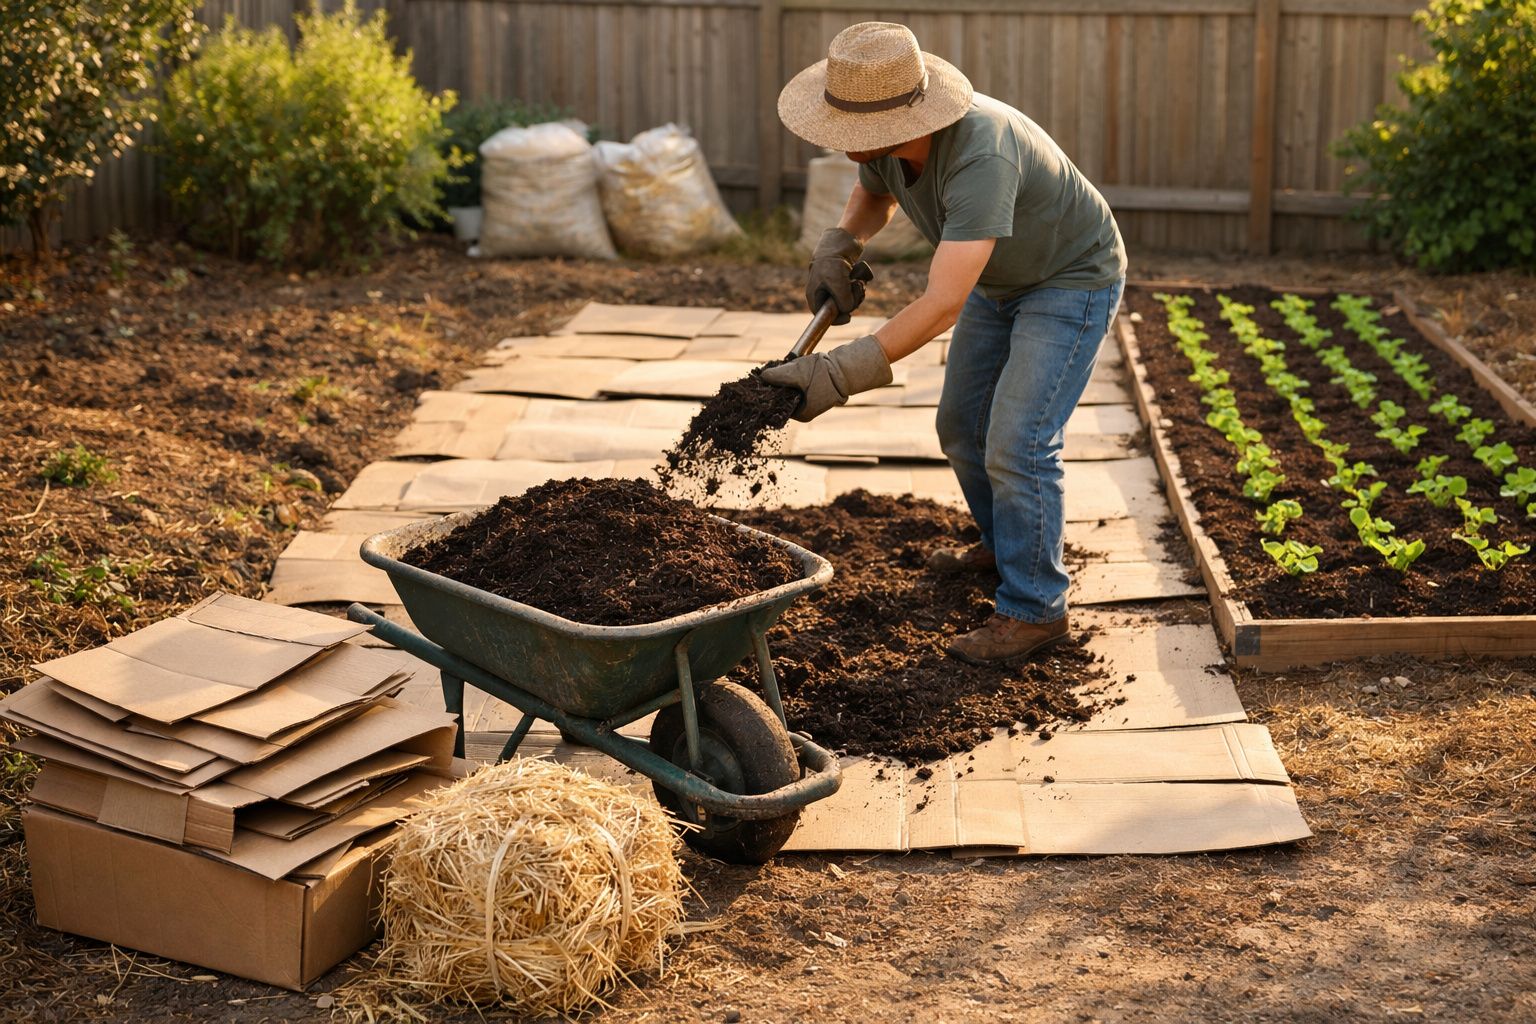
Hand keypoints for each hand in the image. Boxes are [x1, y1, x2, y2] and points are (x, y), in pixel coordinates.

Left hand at [758, 336, 892, 421]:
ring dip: (786, 380)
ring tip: (782, 368)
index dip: (768, 393)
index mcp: (801, 414)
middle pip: (783, 398)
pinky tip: (793, 367)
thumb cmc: (823, 374)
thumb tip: (761, 377)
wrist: (847, 369)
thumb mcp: (796, 373)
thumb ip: (777, 376)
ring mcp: (813, 402)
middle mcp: (806, 411)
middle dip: (777, 385)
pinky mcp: (817, 392)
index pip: (777, 406)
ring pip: (791, 390)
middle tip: (771, 372)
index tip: (762, 381)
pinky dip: (796, 378)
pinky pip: (801, 386)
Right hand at [805, 227, 865, 325]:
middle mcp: (823, 292)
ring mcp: (833, 286)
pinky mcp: (843, 279)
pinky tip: (859, 277)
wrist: (841, 240)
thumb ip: (843, 301)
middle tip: (855, 289)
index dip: (836, 319)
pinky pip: (853, 290)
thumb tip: (848, 310)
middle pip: (839, 309)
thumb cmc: (834, 262)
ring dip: (857, 292)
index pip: (823, 316)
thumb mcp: (839, 284)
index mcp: (814, 295)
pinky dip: (858, 285)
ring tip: (858, 281)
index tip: (848, 317)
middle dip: (851, 301)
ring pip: (849, 299)